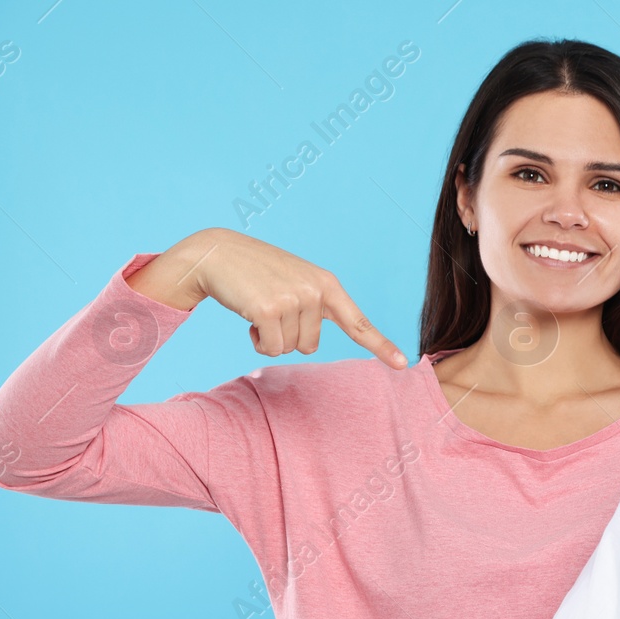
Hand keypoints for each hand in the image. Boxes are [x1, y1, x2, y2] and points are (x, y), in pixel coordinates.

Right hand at [124, 228, 407, 368]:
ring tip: (259, 306)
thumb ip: (315, 306)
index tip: (402, 364)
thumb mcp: (295, 282)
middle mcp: (315, 291)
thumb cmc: (257, 273)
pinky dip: (256, 340)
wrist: (216, 253)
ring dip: (270, 337)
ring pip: (289, 348)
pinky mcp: (269, 310)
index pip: (358, 322)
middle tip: (271, 306)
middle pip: (310, 345)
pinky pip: (269, 347)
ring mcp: (293, 299)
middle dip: (287, 335)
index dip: (380, 346)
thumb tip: (313, 344)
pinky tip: (248, 315)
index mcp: (327, 284)